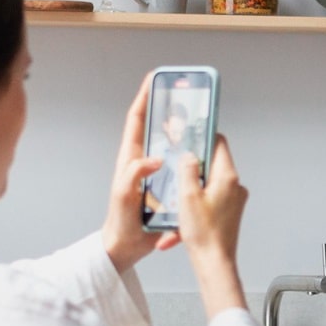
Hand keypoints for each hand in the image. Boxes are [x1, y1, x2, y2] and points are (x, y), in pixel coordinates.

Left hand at [102, 71, 180, 273]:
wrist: (126, 246)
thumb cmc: (121, 221)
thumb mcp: (123, 194)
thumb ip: (134, 173)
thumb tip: (155, 158)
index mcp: (130, 157)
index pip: (136, 120)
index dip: (144, 97)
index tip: (154, 78)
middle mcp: (144, 161)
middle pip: (157, 127)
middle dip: (169, 109)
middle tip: (185, 96)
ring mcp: (157, 174)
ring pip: (173, 147)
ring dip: (185, 134)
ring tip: (199, 122)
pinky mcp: (168, 188)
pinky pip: (182, 170)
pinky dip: (192, 161)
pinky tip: (205, 157)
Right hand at [179, 135, 248, 316]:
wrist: (215, 264)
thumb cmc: (204, 234)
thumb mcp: (187, 196)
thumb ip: (187, 170)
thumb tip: (188, 156)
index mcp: (227, 177)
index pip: (218, 143)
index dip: (201, 137)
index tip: (186, 136)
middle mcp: (235, 186)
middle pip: (211, 164)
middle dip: (190, 168)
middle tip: (174, 169)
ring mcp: (233, 200)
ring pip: (207, 185)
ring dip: (188, 193)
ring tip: (174, 205)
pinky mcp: (228, 213)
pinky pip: (208, 202)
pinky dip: (193, 208)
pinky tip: (178, 224)